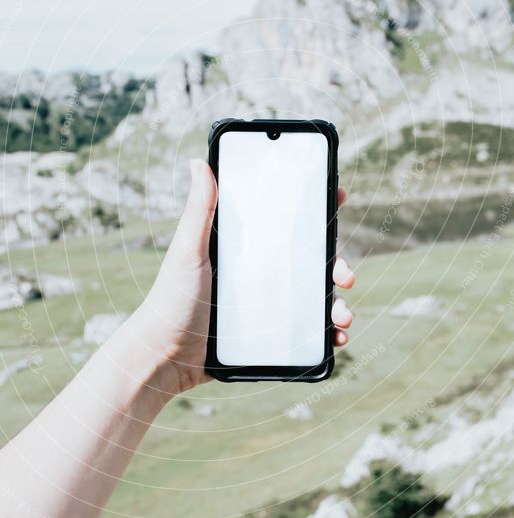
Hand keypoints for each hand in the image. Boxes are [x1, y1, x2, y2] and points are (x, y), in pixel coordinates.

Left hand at [131, 160, 354, 400]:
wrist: (164, 356)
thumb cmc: (170, 300)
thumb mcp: (187, 251)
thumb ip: (198, 210)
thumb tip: (197, 161)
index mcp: (245, 248)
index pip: (285, 223)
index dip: (315, 209)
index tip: (337, 196)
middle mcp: (260, 273)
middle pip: (311, 261)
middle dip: (338, 265)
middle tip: (346, 275)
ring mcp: (267, 305)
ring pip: (315, 298)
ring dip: (339, 304)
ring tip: (343, 316)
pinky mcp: (269, 335)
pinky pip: (306, 331)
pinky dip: (327, 333)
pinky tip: (336, 337)